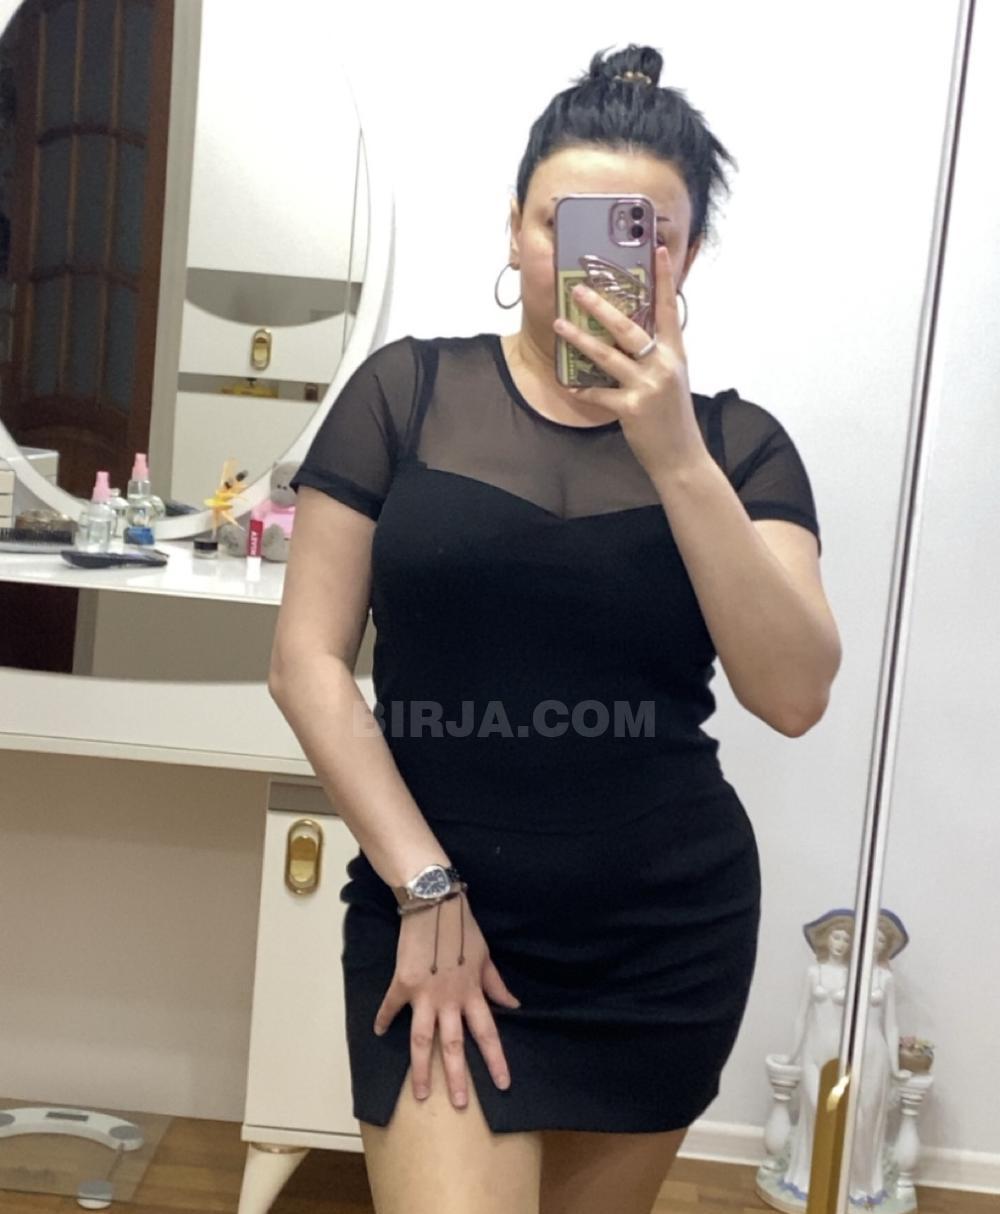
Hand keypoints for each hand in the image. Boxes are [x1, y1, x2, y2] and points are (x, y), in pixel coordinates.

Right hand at [372, 893, 521, 1108]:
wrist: (434, 904)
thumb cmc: (463, 927)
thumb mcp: (484, 956)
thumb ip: (495, 984)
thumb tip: (513, 1004)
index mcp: (472, 993)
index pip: (487, 1033)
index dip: (495, 1059)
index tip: (502, 1084)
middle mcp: (450, 1000)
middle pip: (454, 1045)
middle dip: (458, 1077)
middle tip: (459, 1104)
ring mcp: (424, 995)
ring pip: (423, 1040)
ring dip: (422, 1068)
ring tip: (421, 1094)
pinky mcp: (402, 984)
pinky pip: (391, 1007)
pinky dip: (384, 1019)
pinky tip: (379, 1032)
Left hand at [552, 244, 706, 479]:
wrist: (681, 456)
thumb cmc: (672, 416)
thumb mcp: (672, 378)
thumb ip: (657, 354)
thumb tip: (634, 333)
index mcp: (675, 353)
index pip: (670, 308)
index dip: (665, 278)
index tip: (659, 249)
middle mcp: (663, 364)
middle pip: (629, 327)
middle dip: (602, 306)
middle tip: (579, 289)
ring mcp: (647, 386)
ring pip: (608, 355)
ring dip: (580, 339)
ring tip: (560, 324)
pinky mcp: (631, 408)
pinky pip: (599, 393)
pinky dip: (582, 388)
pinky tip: (568, 383)